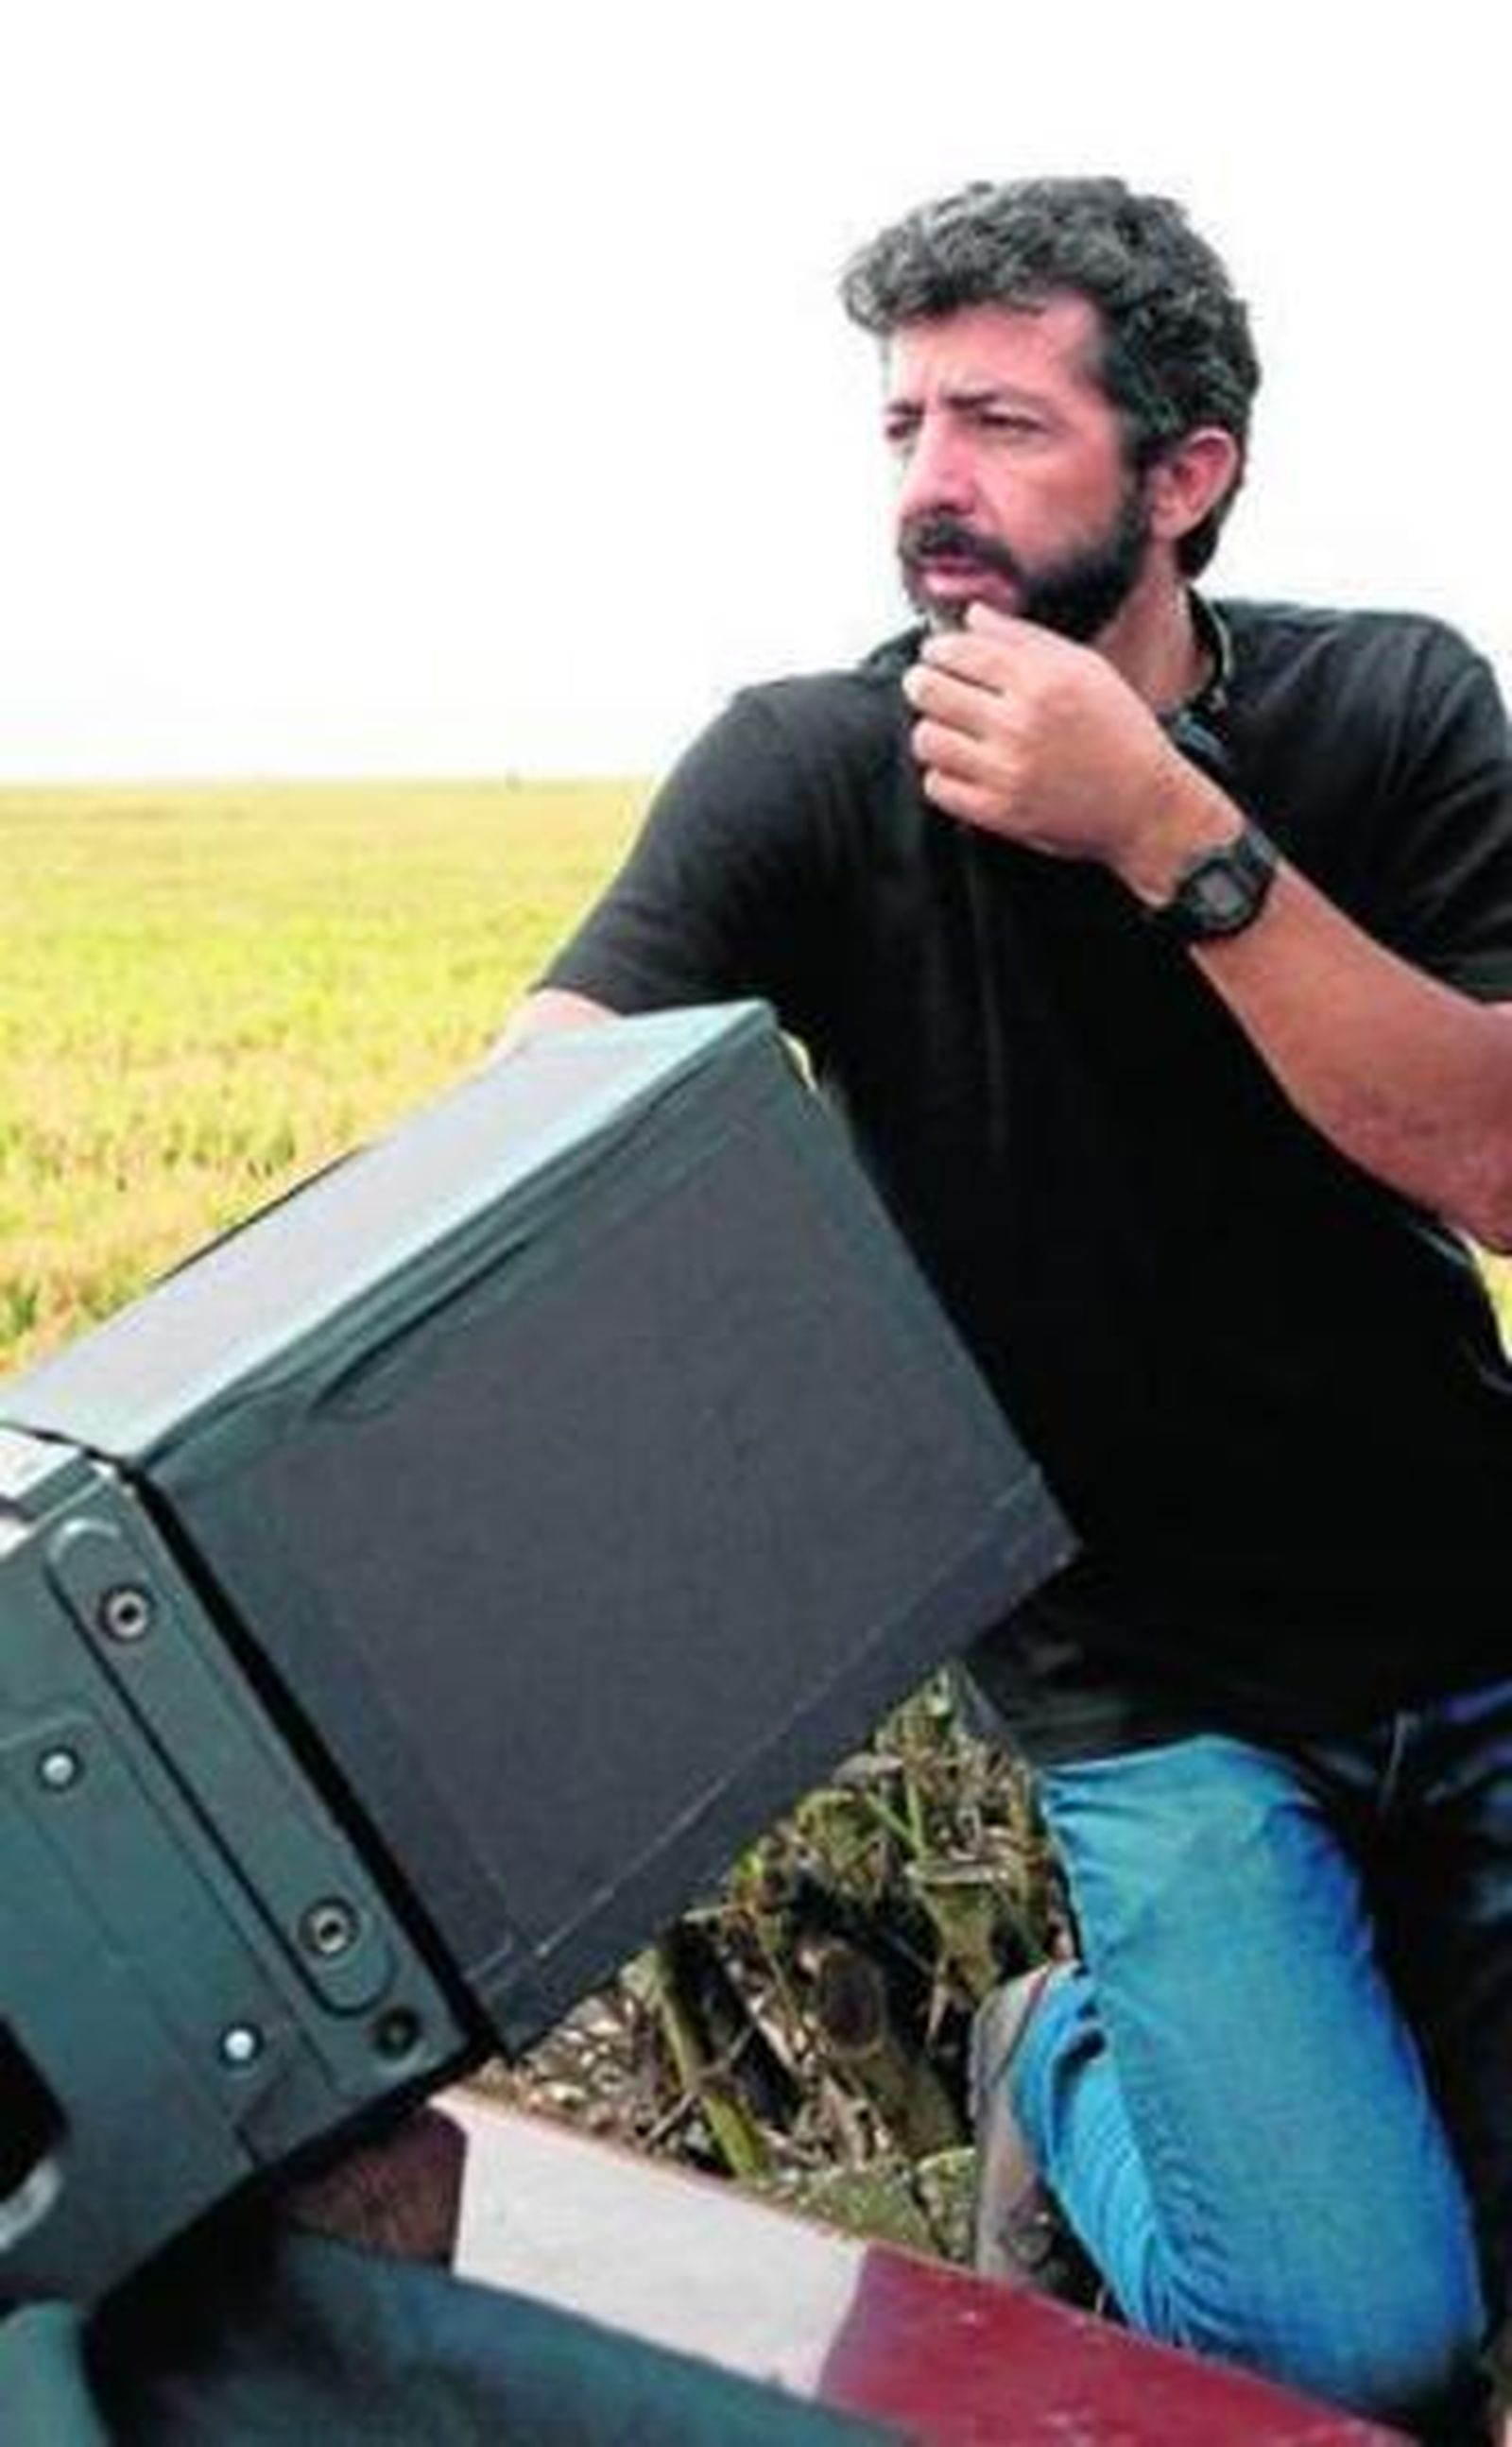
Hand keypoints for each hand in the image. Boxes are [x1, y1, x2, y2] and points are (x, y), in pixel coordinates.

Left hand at [901, 603, 1237, 899]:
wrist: (1144, 803)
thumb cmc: (1119, 732)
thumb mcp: (1085, 668)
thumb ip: (1025, 637)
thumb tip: (972, 615)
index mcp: (1042, 681)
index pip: (959, 651)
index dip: (937, 649)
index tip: (937, 653)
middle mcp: (1020, 724)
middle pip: (929, 692)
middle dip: (923, 684)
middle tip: (930, 686)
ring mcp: (1007, 771)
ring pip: (927, 739)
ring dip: (933, 730)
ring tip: (951, 728)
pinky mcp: (999, 812)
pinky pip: (937, 786)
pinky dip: (944, 774)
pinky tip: (964, 766)